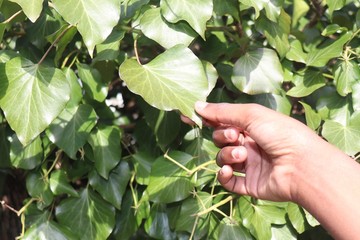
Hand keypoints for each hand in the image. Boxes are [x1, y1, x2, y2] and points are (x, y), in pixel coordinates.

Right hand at [195, 102, 328, 201]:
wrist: (302, 165)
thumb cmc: (280, 133)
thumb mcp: (251, 115)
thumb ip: (223, 112)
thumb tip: (197, 105)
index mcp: (252, 126)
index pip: (224, 121)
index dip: (209, 119)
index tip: (191, 115)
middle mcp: (250, 144)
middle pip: (221, 140)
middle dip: (223, 137)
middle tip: (235, 136)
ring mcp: (250, 165)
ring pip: (224, 159)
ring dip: (227, 155)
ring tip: (243, 155)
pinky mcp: (250, 184)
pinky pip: (228, 182)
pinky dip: (224, 176)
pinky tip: (228, 171)